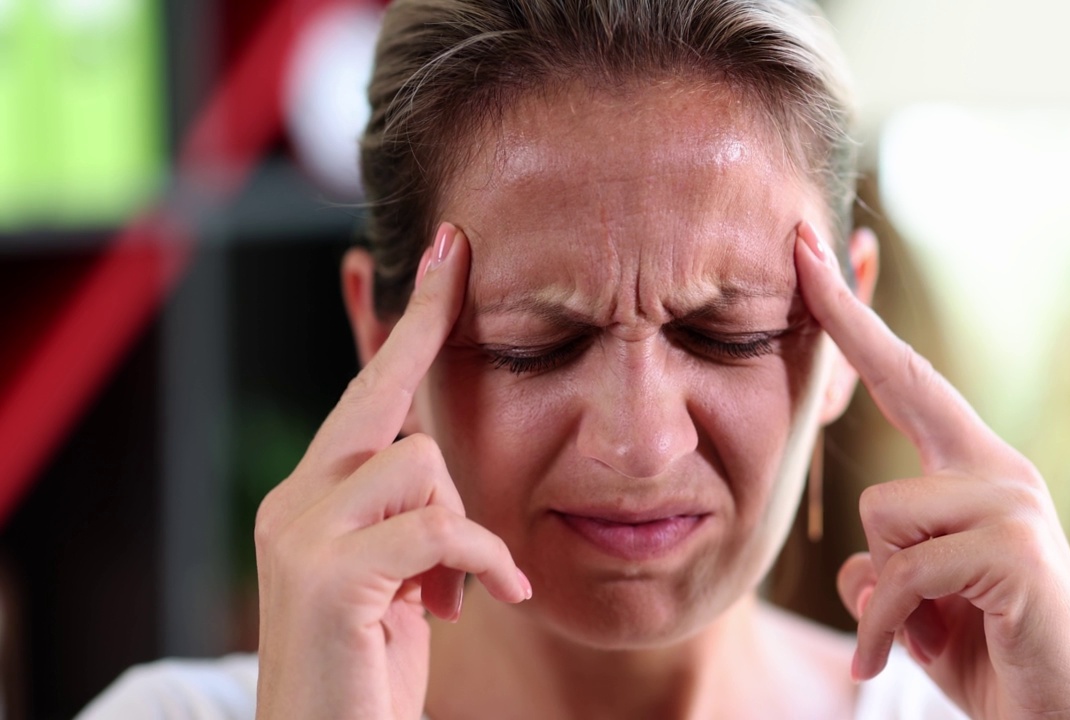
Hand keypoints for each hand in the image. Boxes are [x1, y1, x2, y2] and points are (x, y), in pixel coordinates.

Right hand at [253, 224, 531, 719]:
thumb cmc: (372, 669)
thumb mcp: (400, 578)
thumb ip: (411, 513)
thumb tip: (440, 463)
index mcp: (312, 495)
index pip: (367, 388)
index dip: (414, 320)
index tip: (453, 250)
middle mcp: (294, 500)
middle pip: (394, 416)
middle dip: (436, 402)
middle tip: (461, 328)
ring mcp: (301, 533)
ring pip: (421, 467)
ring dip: (462, 535)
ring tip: (453, 597)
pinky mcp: (325, 574)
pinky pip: (438, 528)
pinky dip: (479, 564)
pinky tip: (484, 605)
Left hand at [793, 223, 1069, 719]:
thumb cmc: (989, 656)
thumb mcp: (919, 603)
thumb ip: (889, 566)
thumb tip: (857, 568)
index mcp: (974, 471)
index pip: (908, 379)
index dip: (857, 321)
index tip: (812, 259)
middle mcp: (999, 468)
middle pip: (900, 388)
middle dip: (846, 319)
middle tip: (802, 243)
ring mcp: (1012, 502)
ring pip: (883, 513)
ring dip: (881, 591)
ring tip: (920, 629)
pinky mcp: (1014, 547)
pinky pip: (900, 574)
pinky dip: (886, 629)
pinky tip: (908, 657)